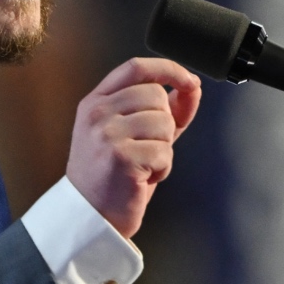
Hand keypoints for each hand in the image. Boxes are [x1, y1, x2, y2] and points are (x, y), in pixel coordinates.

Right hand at [65, 57, 200, 237]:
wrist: (91, 215)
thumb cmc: (111, 175)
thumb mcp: (131, 133)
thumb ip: (161, 109)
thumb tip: (192, 87)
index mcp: (96, 102)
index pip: (136, 68)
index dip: (168, 69)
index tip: (188, 80)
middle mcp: (97, 114)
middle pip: (156, 96)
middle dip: (165, 124)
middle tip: (146, 148)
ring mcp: (107, 134)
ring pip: (164, 123)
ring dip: (163, 149)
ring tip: (142, 164)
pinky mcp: (122, 158)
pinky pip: (165, 152)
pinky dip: (162, 168)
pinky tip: (143, 177)